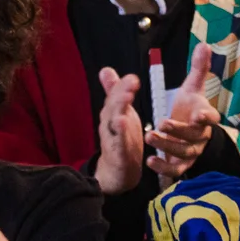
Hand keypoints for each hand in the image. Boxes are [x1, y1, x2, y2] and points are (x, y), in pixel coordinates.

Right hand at [93, 66, 145, 194]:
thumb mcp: (119, 112)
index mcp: (112, 113)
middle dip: (120, 94)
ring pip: (113, 124)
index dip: (122, 86)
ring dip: (119, 111)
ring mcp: (112, 139)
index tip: (133, 78)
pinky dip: (120, 136)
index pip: (115, 96)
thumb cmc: (121, 137)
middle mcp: (109, 124)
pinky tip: (123, 125)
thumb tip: (105, 69)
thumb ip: (113, 92)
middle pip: (112, 107)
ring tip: (127, 99)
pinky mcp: (118, 155)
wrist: (117, 171)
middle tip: (131, 83)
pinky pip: (119, 144)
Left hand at [147, 46, 218, 185]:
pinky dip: (164, 167)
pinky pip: (175, 170)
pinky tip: (150, 160)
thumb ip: (198, 69)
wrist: (189, 134)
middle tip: (161, 122)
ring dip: (167, 146)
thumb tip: (205, 44)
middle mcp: (201, 136)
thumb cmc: (190, 108)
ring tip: (149, 136)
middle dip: (178, 130)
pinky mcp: (181, 165)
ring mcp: (192, 152)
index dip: (206, 117)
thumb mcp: (192, 88)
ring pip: (183, 152)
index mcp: (205, 117)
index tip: (198, 114)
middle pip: (194, 136)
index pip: (211, 118)